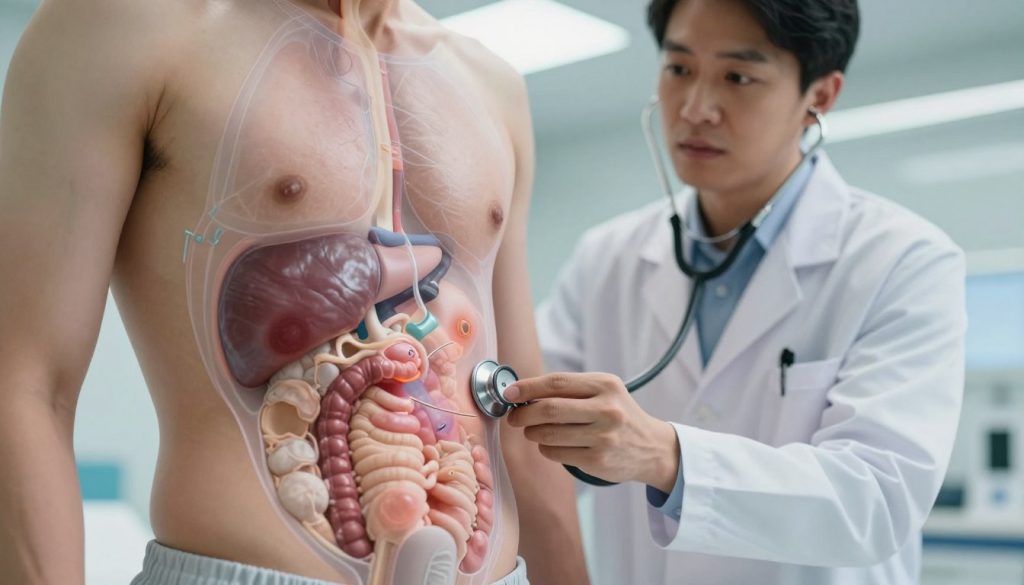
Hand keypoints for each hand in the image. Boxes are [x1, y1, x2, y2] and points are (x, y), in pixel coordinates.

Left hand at [505, 372, 679, 490]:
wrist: (652, 447)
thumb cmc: (618, 414)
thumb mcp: (604, 391)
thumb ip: (570, 389)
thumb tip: (523, 392)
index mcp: (605, 385)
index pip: (557, 383)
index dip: (527, 388)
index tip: (509, 393)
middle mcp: (607, 410)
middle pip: (549, 409)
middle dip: (523, 414)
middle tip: (514, 418)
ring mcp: (603, 437)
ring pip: (548, 434)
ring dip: (532, 433)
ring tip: (534, 431)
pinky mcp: (597, 460)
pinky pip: (556, 453)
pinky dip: (546, 448)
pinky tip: (552, 444)